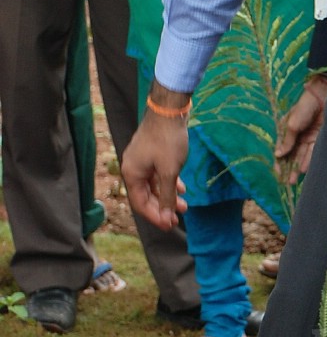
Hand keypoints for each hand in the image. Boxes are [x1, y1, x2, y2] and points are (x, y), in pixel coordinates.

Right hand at [121, 113, 188, 229]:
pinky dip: (169, 183)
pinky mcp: (152, 154)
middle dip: (162, 208)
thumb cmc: (167, 140)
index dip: (155, 216)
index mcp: (131, 174)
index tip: (169, 226)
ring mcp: (142, 161)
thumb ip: (166, 195)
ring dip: (168, 197)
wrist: (169, 111)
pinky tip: (182, 189)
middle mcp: (133, 168)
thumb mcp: (169, 172)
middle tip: (177, 220)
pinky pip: (158, 175)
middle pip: (146, 196)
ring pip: (154, 186)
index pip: (140, 204)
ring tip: (184, 206)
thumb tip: (165, 216)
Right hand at [275, 75, 326, 181]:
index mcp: (288, 130)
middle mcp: (298, 136)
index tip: (278, 173)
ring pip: (302, 156)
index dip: (279, 161)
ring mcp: (309, 137)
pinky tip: (304, 170)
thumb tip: (279, 154)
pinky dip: (308, 160)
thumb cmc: (305, 105)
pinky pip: (312, 152)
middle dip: (289, 168)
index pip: (282, 149)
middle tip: (286, 182)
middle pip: (292, 155)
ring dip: (298, 167)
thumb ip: (288, 139)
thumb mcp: (293, 122)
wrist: (324, 95)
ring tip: (293, 180)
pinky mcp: (320, 138)